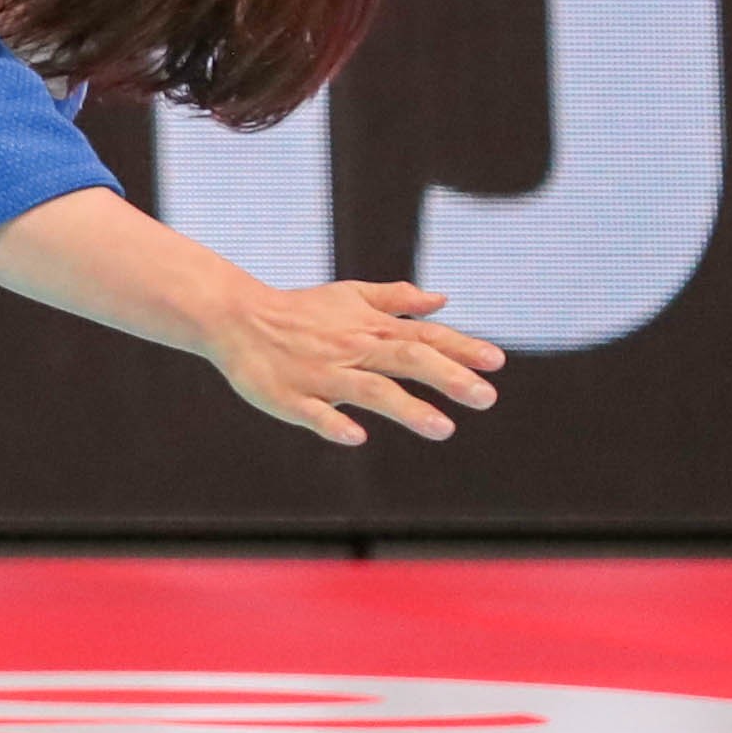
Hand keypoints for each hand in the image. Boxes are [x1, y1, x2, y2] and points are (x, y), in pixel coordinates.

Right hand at [202, 279, 503, 446]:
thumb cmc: (298, 310)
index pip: (422, 336)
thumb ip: (396, 300)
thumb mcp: (348, 295)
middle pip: (404, 359)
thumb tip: (441, 300)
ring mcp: (320, 374)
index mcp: (367, 327)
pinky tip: (355, 437)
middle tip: (486, 397)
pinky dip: (333, 423)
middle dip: (447, 376)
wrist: (234, 317)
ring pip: (367, 389)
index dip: (461, 348)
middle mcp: (350, 349)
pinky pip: (313, 411)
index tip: (496, 363)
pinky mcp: (288, 396)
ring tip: (443, 428)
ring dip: (406, 408)